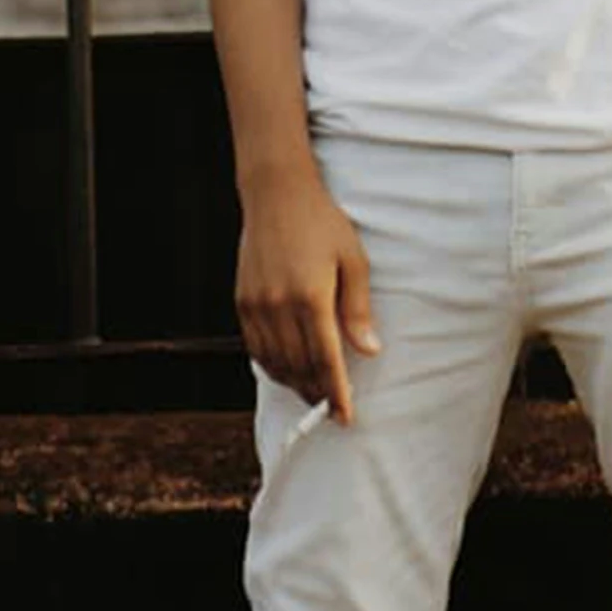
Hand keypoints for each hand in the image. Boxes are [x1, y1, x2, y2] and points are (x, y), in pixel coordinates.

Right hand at [235, 163, 381, 425]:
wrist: (276, 194)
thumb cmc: (322, 223)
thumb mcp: (353, 259)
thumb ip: (357, 308)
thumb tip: (369, 350)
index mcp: (311, 296)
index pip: (325, 359)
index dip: (335, 392)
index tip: (345, 416)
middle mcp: (279, 305)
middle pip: (299, 366)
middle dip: (316, 393)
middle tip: (331, 410)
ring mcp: (256, 305)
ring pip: (275, 361)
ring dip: (294, 384)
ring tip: (312, 395)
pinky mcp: (242, 301)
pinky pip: (255, 347)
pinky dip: (271, 366)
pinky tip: (286, 371)